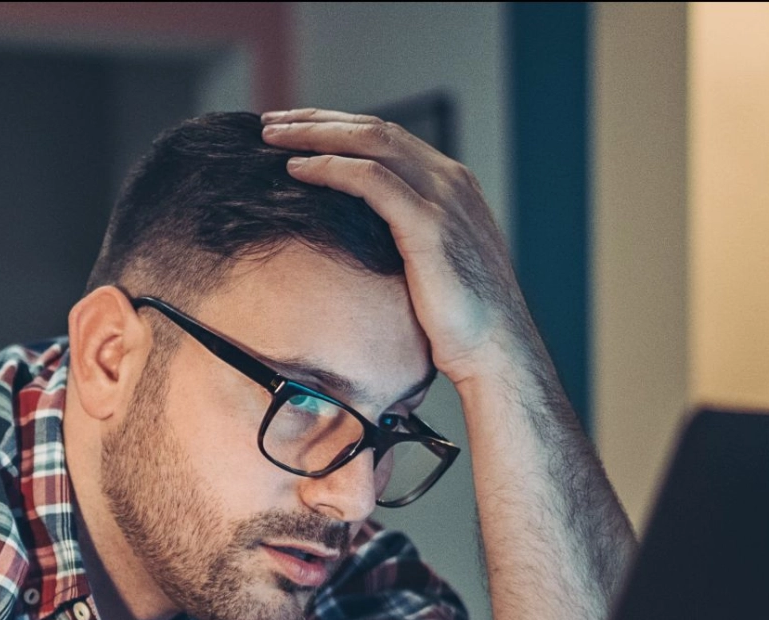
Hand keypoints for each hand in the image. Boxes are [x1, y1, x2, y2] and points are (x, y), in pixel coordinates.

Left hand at [260, 108, 534, 385]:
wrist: (496, 349)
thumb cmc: (459, 320)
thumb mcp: (431, 266)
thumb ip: (404, 239)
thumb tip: (361, 242)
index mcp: (450, 185)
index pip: (386, 138)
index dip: (337, 128)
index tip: (294, 130)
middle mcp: (449, 180)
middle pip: (374, 129)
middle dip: (317, 121)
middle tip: (271, 122)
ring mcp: (442, 197)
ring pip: (370, 142)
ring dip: (315, 135)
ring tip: (271, 136)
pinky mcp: (429, 225)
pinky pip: (371, 180)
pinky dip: (331, 168)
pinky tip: (297, 170)